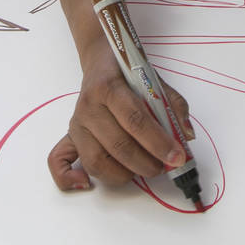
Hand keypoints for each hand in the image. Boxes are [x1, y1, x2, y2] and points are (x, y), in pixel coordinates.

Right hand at [47, 45, 193, 190]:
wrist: (101, 59)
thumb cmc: (128, 73)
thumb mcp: (154, 80)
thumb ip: (173, 105)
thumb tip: (186, 136)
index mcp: (109, 87)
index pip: (134, 120)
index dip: (158, 142)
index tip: (176, 156)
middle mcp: (88, 106)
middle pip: (118, 144)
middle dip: (146, 162)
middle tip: (164, 166)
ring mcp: (76, 123)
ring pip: (96, 160)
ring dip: (123, 173)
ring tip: (142, 170)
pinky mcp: (69, 135)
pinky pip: (59, 160)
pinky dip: (68, 177)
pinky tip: (86, 184)